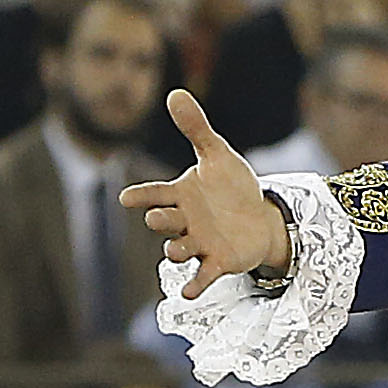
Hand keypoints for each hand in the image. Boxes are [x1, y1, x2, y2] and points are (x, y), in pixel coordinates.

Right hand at [128, 91, 288, 298]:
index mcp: (180, 194)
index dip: (141, 197)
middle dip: (160, 221)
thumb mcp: (218, 155)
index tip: (127, 199)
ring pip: (179, 249)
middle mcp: (184, 220)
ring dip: (176, 251)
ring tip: (174, 252)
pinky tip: (189, 295)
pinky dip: (196, 284)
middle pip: (165, 222)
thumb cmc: (233, 187)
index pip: (154, 194)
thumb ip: (197, 129)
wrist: (260, 217)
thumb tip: (175, 93)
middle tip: (159, 217)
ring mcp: (199, 242)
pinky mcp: (218, 262)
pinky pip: (203, 275)